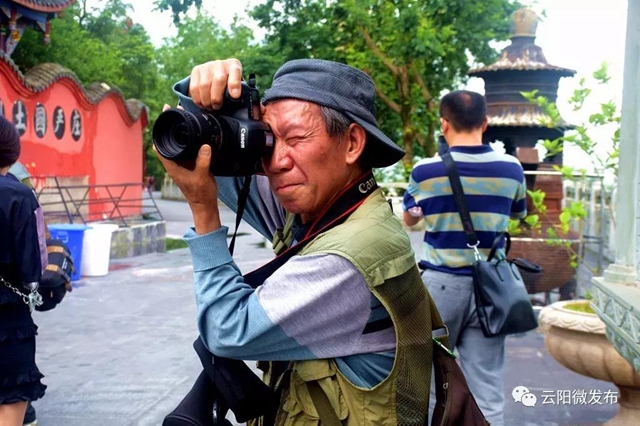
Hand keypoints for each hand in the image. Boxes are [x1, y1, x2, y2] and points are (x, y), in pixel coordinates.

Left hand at [155, 105, 220, 233]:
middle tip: (174, 108)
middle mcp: (175, 162)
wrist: (205, 205)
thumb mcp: (202, 177)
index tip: (164, 114)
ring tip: (185, 114)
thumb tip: (205, 146)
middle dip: (170, 124)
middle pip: (168, 139)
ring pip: (179, 142)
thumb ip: (203, 162)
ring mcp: (183, 162)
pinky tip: (197, 130)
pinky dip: (191, 137)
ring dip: (181, 129)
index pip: (160, 144)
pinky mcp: (192, 163)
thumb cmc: (200, 194)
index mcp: (172, 165)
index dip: (160, 128)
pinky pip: (189, 147)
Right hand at [189, 58, 242, 109]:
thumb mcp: (238, 87)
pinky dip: (197, 98)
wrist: (215, 74)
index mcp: (234, 65)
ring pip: (204, 85)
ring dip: (207, 100)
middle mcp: (221, 63)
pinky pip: (194, 87)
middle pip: (218, 79)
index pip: (235, 71)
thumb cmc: (229, 85)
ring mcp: (208, 66)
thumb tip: (250, 110)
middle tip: (217, 106)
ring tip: (210, 107)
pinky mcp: (196, 70)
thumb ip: (242, 94)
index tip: (235, 96)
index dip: (234, 83)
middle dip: (217, 97)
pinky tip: (202, 103)